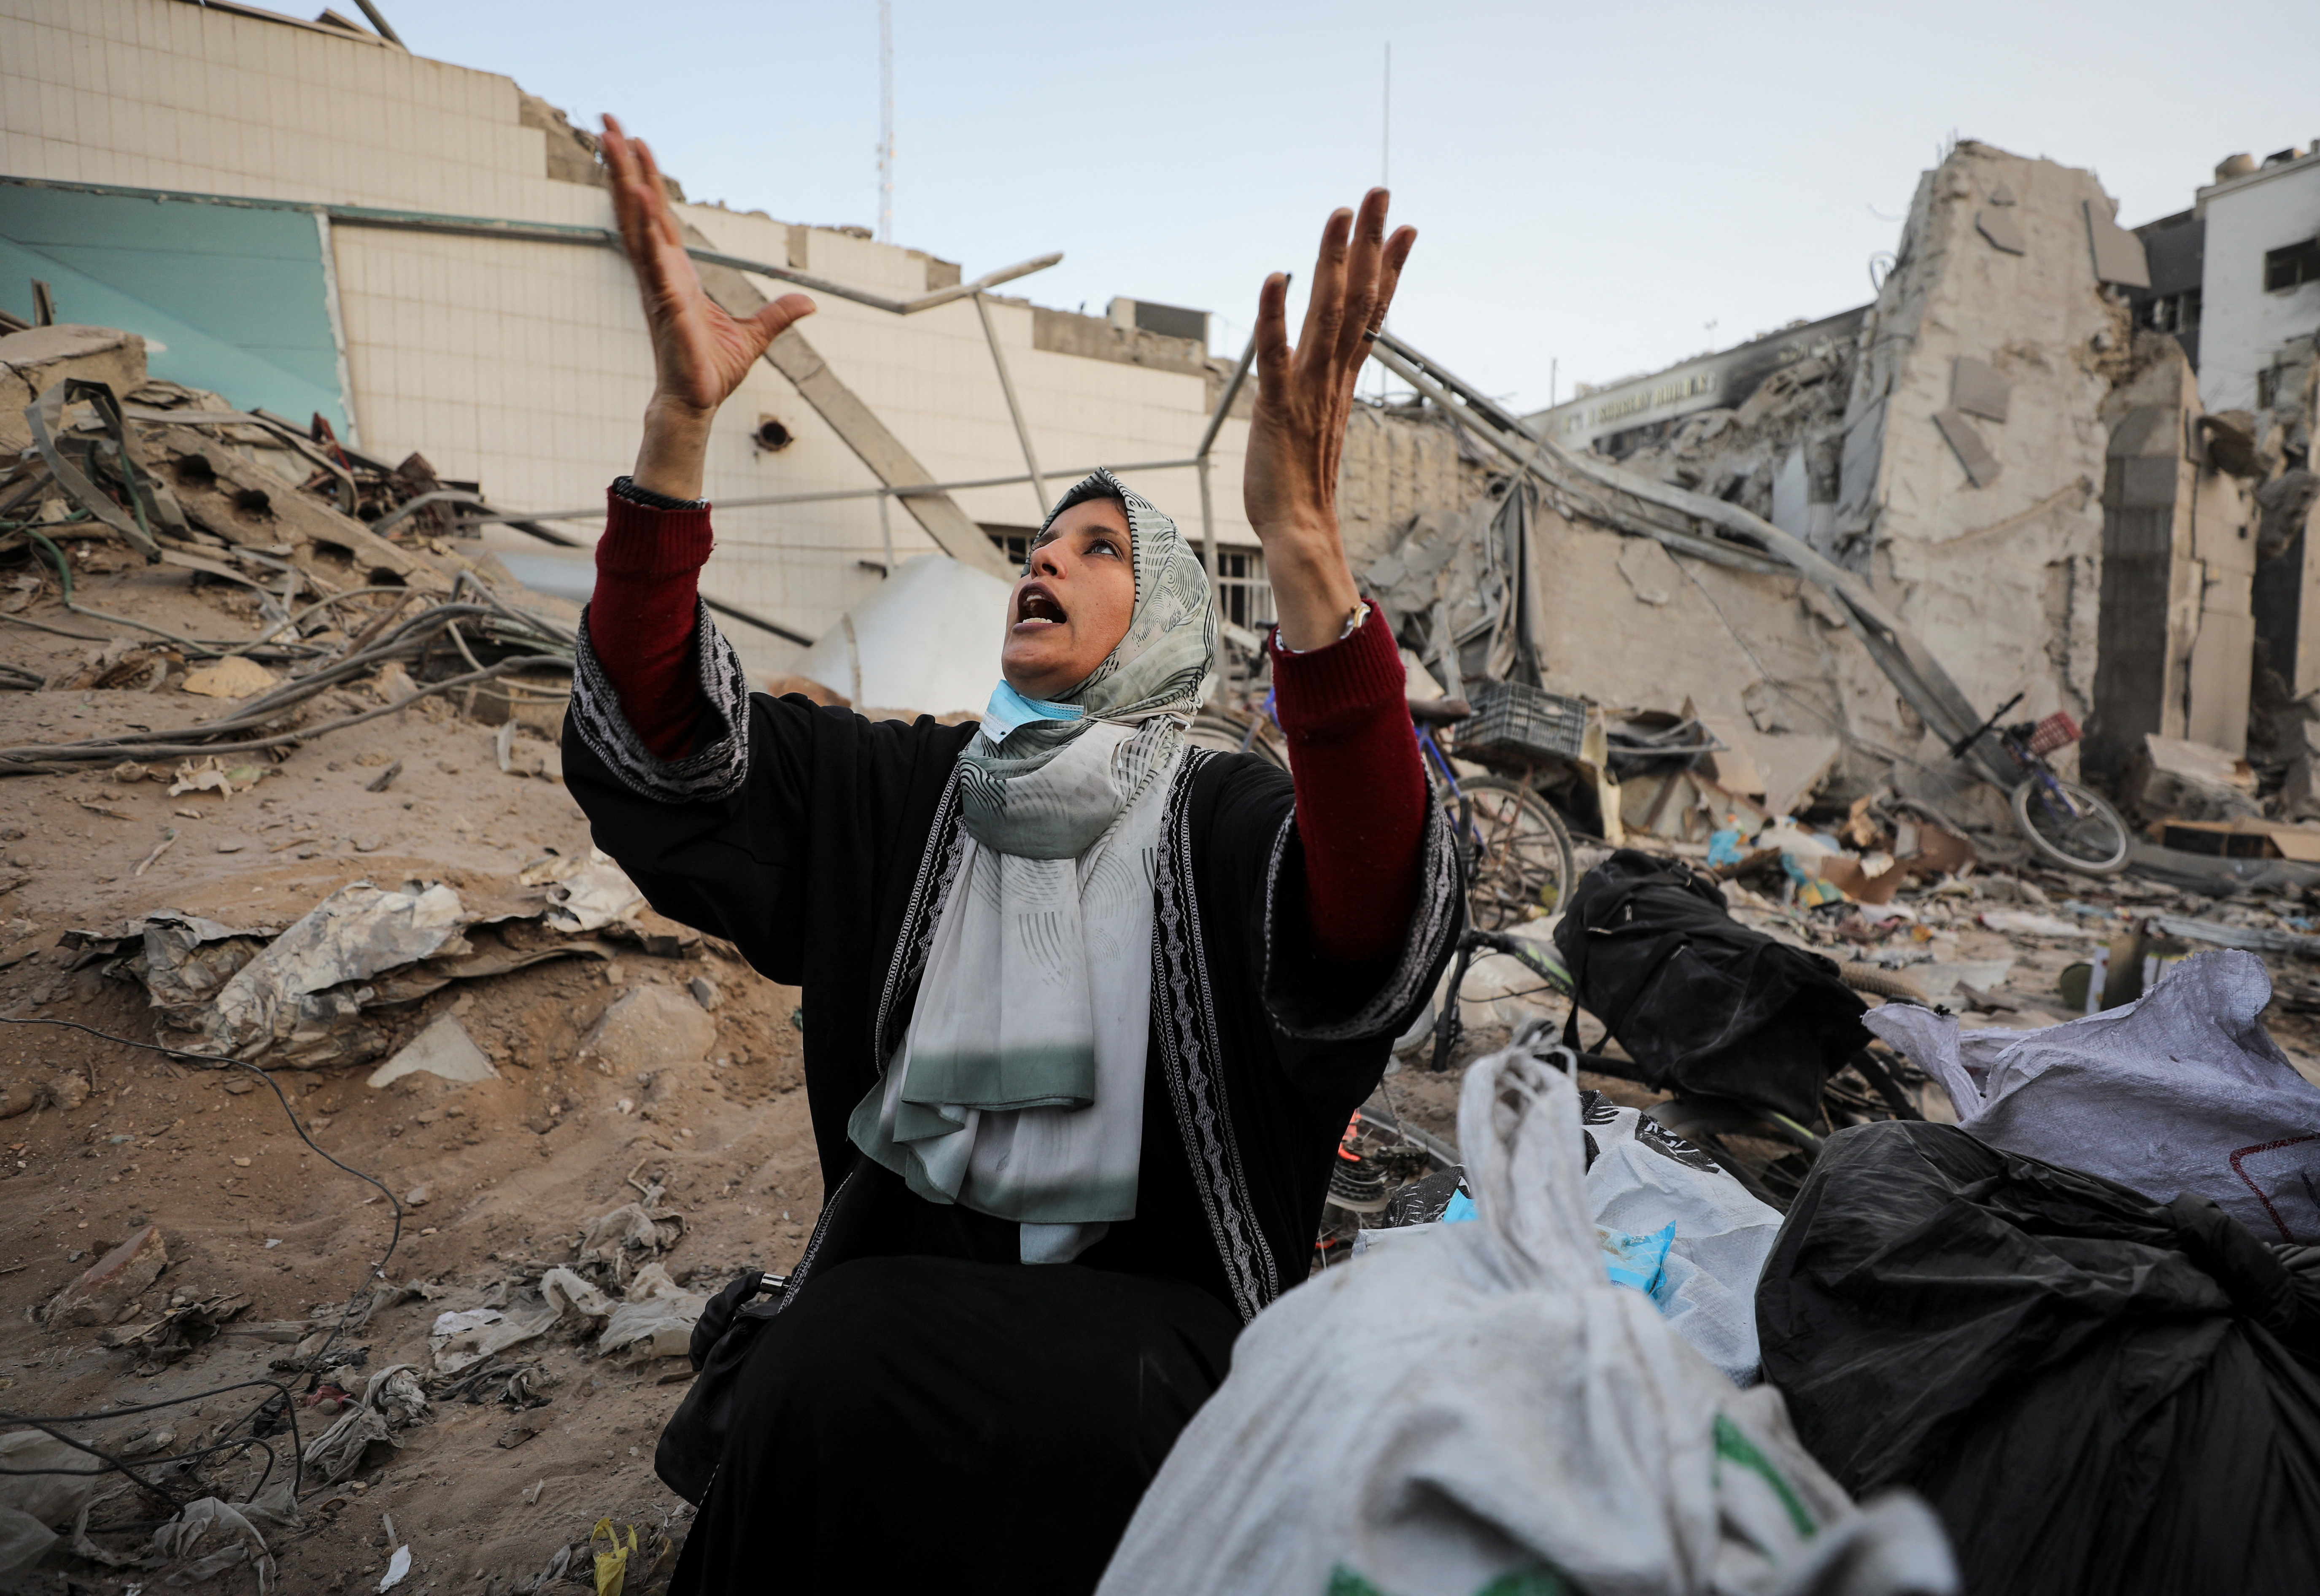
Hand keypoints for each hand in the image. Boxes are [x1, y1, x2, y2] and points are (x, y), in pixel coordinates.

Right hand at [602, 115, 813, 496]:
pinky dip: (646, 228)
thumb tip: (809, 302)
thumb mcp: (756, 335)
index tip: (635, 141)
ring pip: (636, 223)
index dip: (647, 178)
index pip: (659, 216)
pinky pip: (652, 259)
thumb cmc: (713, 370)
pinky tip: (640, 197)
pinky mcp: (665, 303)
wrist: (697, 401)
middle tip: (607, 120)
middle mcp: (660, 272)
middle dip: (621, 165)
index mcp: (676, 273)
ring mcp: (657, 284)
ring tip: (611, 142)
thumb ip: (779, 314)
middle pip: (638, 207)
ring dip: (623, 181)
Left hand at [1243, 190, 1415, 649]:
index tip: (1406, 229)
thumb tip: (1330, 383)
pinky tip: (1275, 277)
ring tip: (1342, 212)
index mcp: (1342, 380)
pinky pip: (1276, 353)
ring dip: (1333, 261)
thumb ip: (1323, 398)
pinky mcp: (1277, 406)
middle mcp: (1331, 377)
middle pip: (1357, 299)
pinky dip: (1274, 315)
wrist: (1299, 532)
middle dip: (1370, 243)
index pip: (1373, 314)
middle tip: (1381, 193)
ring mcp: (1307, 389)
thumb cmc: (1301, 488)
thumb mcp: (1317, 429)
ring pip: (1326, 313)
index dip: (1389, 269)